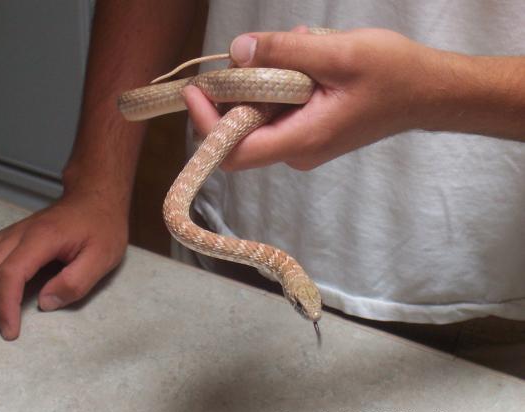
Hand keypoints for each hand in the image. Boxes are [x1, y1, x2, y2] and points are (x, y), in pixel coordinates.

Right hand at [0, 191, 127, 341]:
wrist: (96, 197)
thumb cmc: (102, 226)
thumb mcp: (103, 256)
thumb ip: (76, 281)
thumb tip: (45, 302)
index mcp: (43, 237)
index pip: (12, 273)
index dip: (6, 305)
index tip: (10, 331)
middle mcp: (20, 233)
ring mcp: (12, 232)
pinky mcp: (10, 236)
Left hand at [183, 26, 442, 169]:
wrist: (428, 93)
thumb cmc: (393, 74)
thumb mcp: (337, 53)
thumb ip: (284, 52)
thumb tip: (237, 51)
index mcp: (301, 140)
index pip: (234, 150)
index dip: (207, 123)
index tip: (197, 88)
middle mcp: (297, 150)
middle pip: (242, 129)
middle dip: (240, 88)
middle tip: (261, 49)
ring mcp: (303, 142)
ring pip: (261, 114)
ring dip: (266, 78)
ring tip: (299, 46)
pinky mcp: (310, 130)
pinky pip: (279, 109)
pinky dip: (282, 81)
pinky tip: (307, 56)